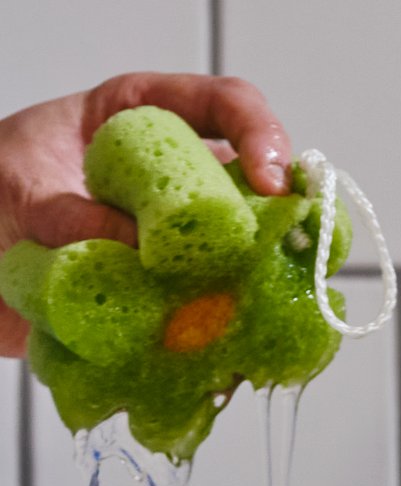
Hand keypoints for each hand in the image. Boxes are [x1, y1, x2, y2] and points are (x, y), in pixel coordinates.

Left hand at [0, 72, 292, 357]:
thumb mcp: (23, 190)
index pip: (223, 106)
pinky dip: (213, 356)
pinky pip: (205, 332)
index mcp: (142, 121)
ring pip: (238, 274)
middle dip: (273, 233)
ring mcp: (172, 250)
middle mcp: (170, 185)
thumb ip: (75, 216)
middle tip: (282, 262)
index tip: (273, 180)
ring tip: (249, 325)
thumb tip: (140, 251)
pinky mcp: (164, 306)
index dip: (260, 135)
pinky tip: (216, 372)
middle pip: (249, 198)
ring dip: (247, 304)